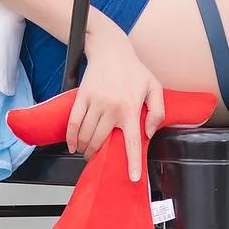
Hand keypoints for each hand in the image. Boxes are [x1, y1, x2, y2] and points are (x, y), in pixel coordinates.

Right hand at [66, 23, 164, 176]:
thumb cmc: (134, 70)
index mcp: (132, 108)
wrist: (111, 50)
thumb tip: (148, 133)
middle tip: (96, 159)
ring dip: (85, 148)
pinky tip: (72, 145)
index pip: (132, 142)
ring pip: (86, 135)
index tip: (132, 177)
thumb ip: (158, 112)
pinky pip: (73, 122)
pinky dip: (71, 137)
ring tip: (86, 152)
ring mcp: (96, 102)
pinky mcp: (83, 97)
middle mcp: (113, 108)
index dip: (132, 162)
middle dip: (97, 155)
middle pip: (101, 141)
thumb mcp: (155, 87)